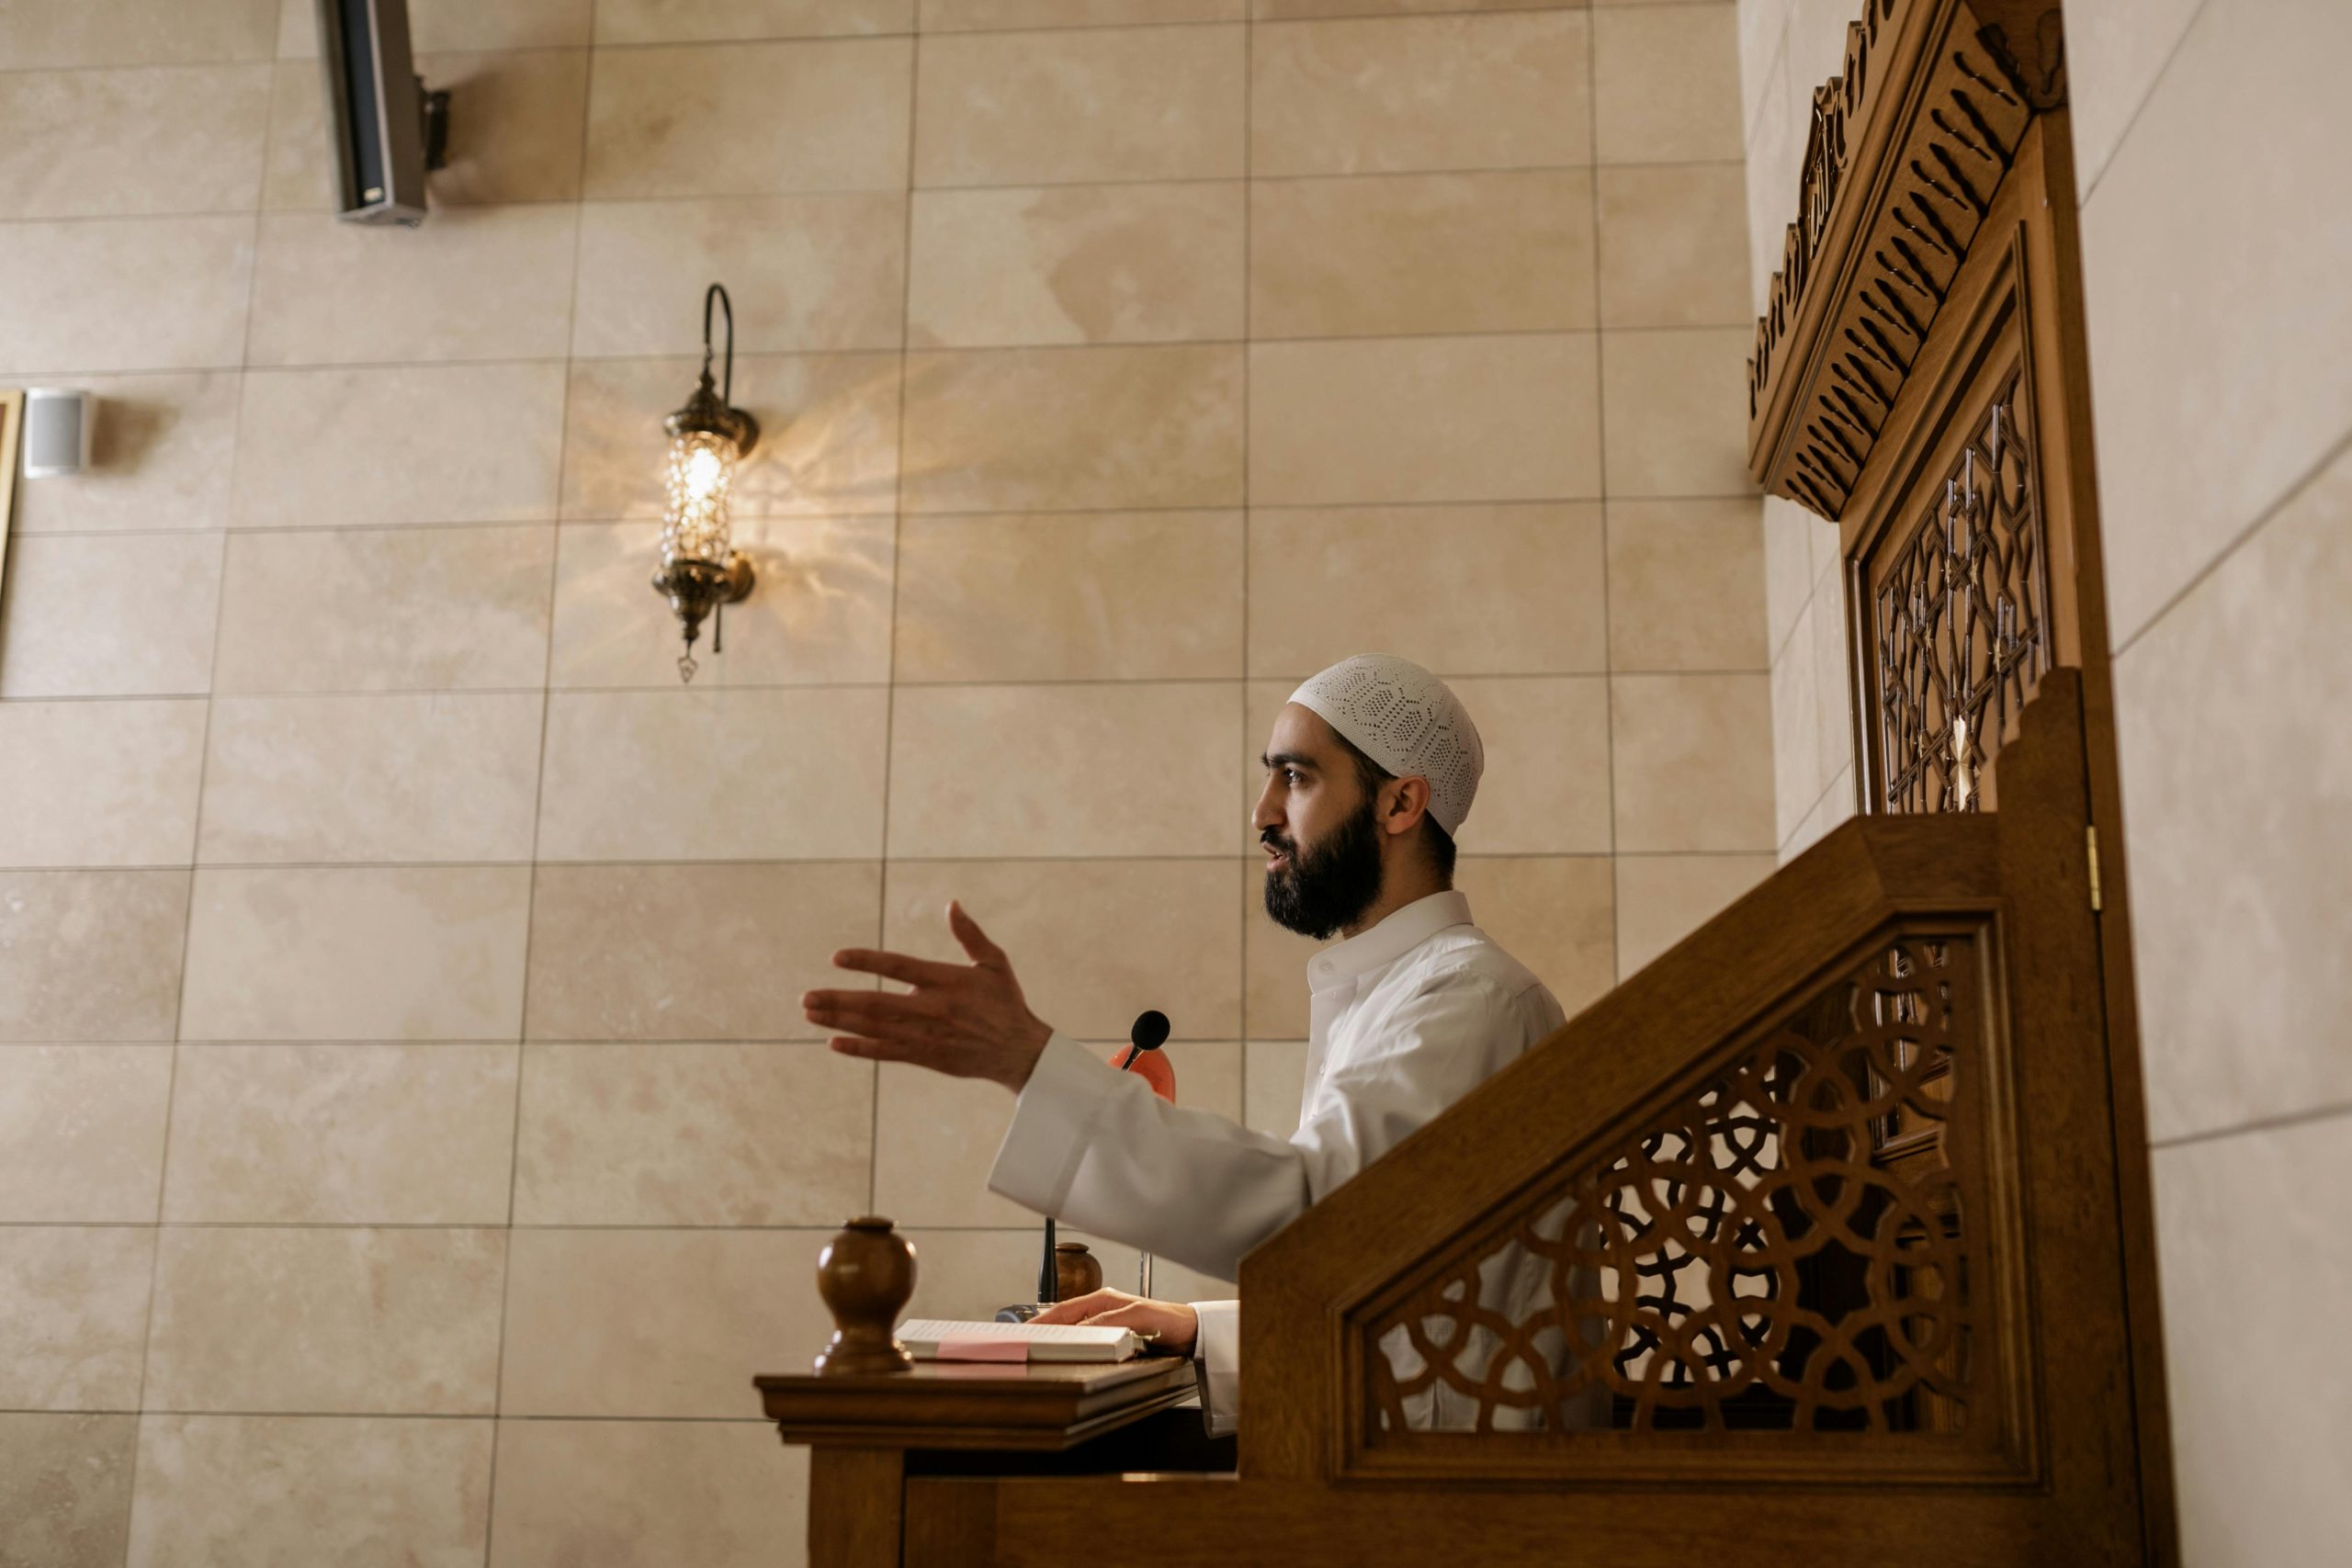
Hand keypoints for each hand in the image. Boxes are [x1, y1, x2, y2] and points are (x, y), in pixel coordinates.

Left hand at [802, 902, 1052, 1092]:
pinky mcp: (925, 1057)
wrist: (1019, 1052)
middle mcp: (932, 1009)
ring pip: (875, 1027)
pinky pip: (886, 1053)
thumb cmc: (1006, 1003)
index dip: (867, 961)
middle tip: (806, 997)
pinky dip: (860, 1048)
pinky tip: (834, 1042)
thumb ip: (970, 935)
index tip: (837, 957)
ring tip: (811, 1013)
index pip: (898, 966)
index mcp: (946, 981)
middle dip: (838, 1000)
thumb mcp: (994, 963)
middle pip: (876, 1003)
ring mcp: (926, 1035)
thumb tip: (952, 904)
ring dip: (840, 1020)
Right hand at [1032, 1288, 1198, 1354]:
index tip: (1026, 1330)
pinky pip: (1092, 1344)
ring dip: (1062, 1341)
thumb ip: (1107, 1323)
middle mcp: (1104, 1311)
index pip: (1065, 1309)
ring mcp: (1110, 1325)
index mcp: (1104, 1299)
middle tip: (1028, 1343)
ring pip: (1077, 1333)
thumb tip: (1080, 1330)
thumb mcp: (1136, 1317)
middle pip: (1067, 1321)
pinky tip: (1073, 1358)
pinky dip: (1079, 1349)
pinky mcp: (1118, 1340)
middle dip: (1047, 1330)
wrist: (1193, 1333)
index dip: (1044, 1320)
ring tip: (1044, 1351)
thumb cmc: (1169, 1320)